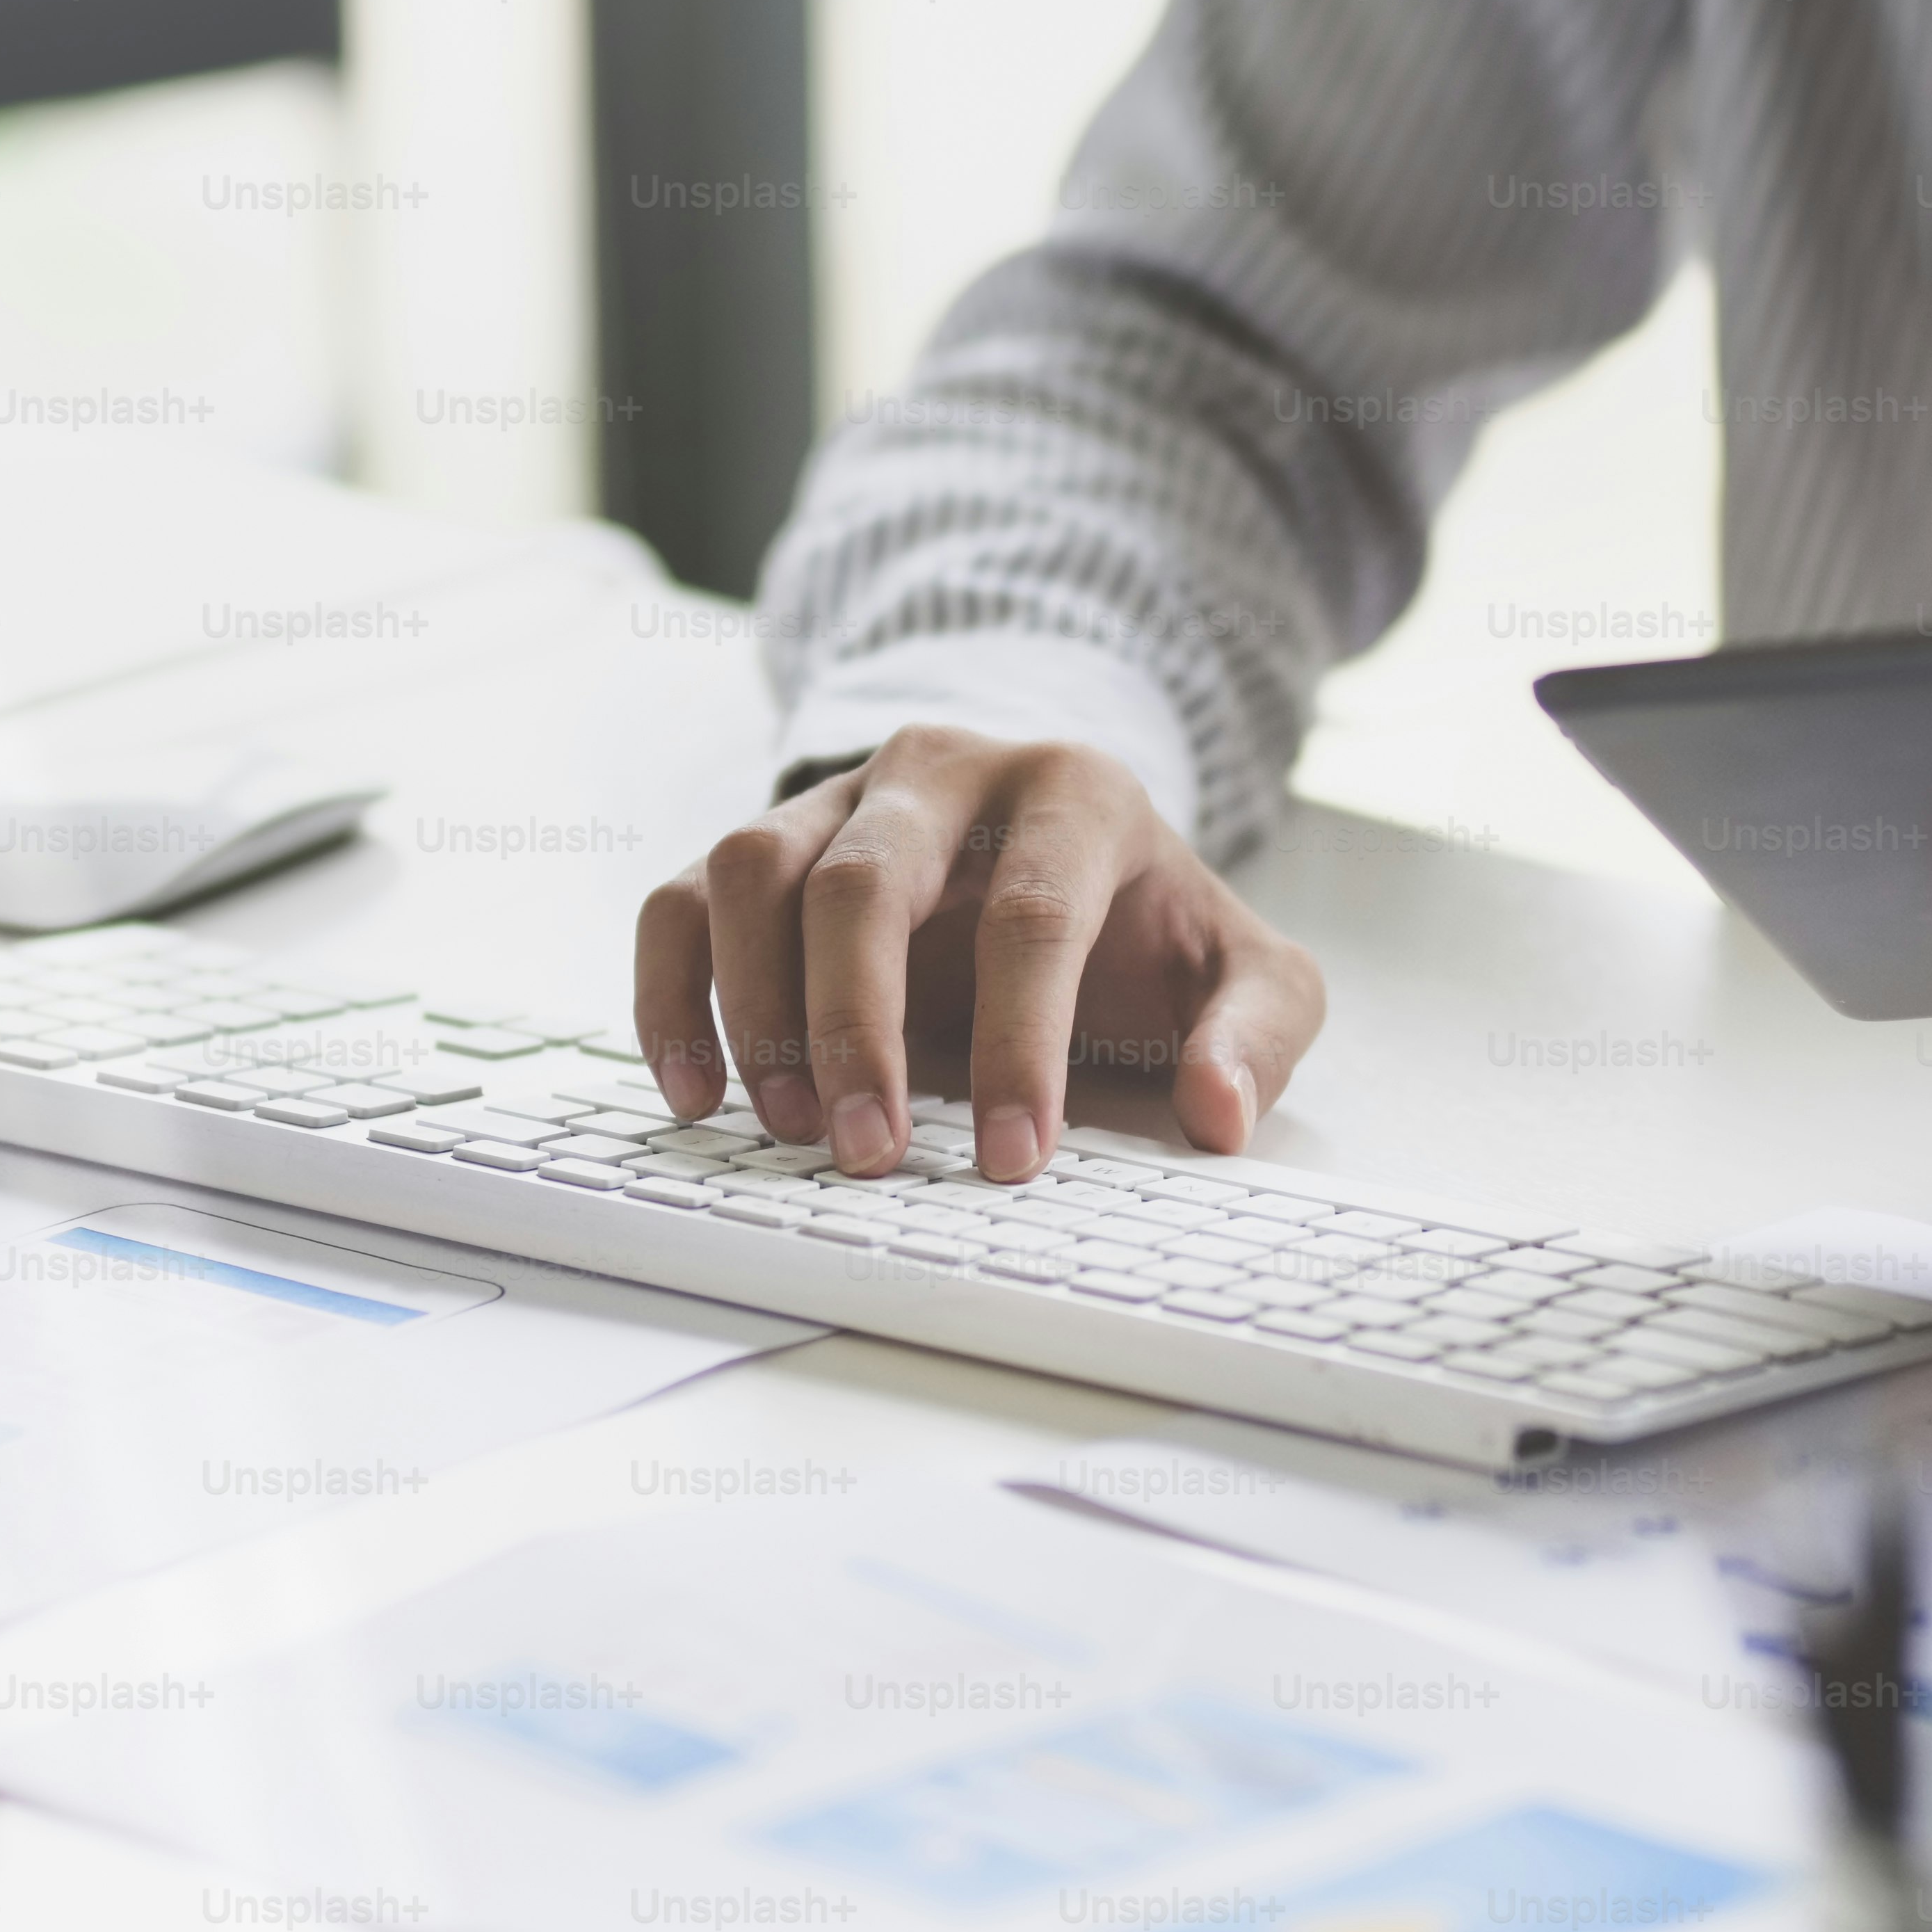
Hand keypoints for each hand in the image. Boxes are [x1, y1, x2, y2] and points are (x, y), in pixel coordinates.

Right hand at [631, 725, 1325, 1180]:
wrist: (1065, 842)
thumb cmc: (1145, 925)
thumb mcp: (1243, 970)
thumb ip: (1257, 1032)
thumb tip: (1220, 1115)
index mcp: (1072, 794)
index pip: (1033, 914)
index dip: (1018, 1042)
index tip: (1011, 1157)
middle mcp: (943, 774)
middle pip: (867, 881)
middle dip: (856, 1029)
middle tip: (869, 1155)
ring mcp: (840, 799)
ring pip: (755, 870)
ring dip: (757, 1008)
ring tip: (791, 1128)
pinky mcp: (767, 842)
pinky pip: (683, 899)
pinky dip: (673, 994)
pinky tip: (699, 1093)